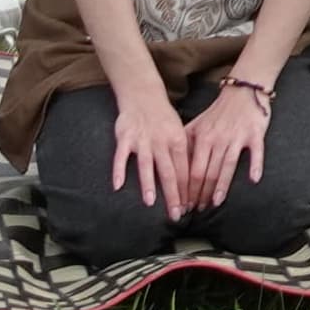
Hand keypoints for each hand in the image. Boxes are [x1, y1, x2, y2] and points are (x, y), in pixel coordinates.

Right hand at [110, 88, 194, 218]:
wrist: (143, 95)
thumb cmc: (162, 118)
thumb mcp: (179, 132)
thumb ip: (183, 153)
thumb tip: (192, 178)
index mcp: (177, 140)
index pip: (184, 170)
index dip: (187, 190)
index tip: (188, 208)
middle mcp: (161, 142)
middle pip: (168, 172)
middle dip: (173, 195)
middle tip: (175, 215)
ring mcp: (142, 140)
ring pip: (146, 165)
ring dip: (148, 184)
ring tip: (150, 203)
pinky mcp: (125, 138)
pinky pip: (121, 156)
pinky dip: (118, 170)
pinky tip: (117, 186)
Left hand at [179, 78, 271, 209]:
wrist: (243, 91)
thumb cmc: (218, 113)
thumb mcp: (197, 125)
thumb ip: (185, 144)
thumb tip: (171, 167)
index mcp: (202, 137)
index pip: (191, 169)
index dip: (186, 190)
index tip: (183, 205)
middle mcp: (218, 138)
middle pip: (207, 171)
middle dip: (200, 193)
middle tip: (196, 210)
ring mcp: (237, 137)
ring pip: (227, 166)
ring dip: (220, 186)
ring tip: (215, 203)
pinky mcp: (255, 134)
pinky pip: (256, 152)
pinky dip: (255, 165)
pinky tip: (253, 180)